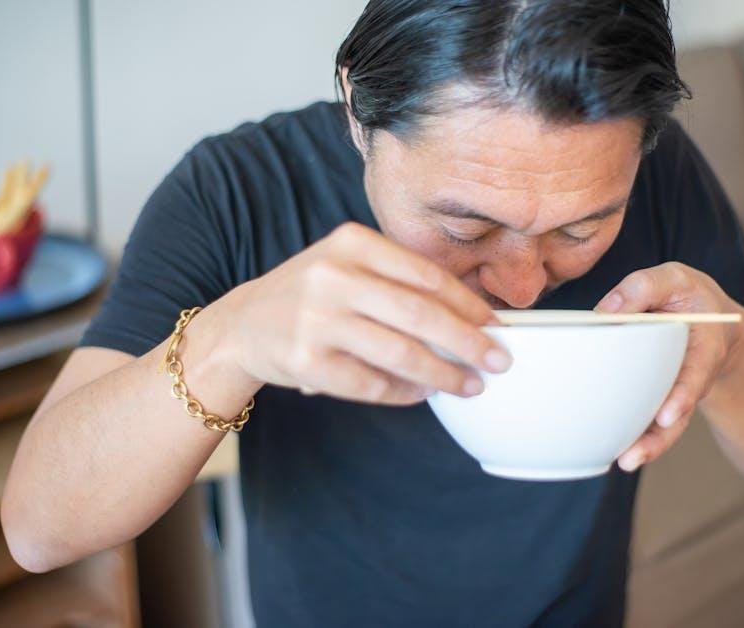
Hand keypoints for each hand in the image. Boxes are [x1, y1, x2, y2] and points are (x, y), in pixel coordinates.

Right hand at [221, 222, 511, 404]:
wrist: (243, 324)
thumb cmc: (313, 294)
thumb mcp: (349, 266)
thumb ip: (400, 282)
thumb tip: (474, 320)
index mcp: (352, 243)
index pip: (426, 275)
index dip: (469, 304)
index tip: (497, 326)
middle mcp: (332, 276)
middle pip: (420, 313)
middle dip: (468, 341)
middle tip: (499, 360)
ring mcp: (315, 319)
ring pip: (400, 353)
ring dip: (443, 373)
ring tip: (470, 385)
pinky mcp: (304, 362)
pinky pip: (371, 384)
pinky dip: (404, 393)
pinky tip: (422, 394)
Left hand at [594, 262, 743, 471]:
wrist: (708, 317)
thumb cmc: (686, 296)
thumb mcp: (673, 279)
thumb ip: (643, 287)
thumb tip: (605, 312)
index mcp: (705, 343)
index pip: (697, 373)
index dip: (683, 395)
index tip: (669, 416)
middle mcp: (693, 374)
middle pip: (679, 412)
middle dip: (658, 437)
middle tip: (632, 457)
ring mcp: (677, 390)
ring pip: (666, 425)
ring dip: (646, 445)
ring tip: (624, 462)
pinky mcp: (659, 397)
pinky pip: (651, 420)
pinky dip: (637, 436)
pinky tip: (614, 451)